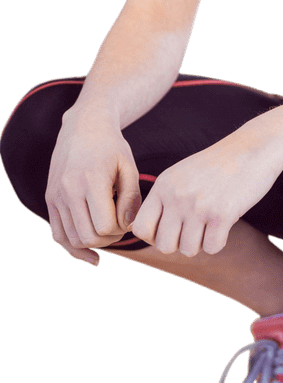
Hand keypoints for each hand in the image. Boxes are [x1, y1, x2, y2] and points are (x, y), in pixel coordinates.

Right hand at [45, 109, 141, 265]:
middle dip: (109, 239)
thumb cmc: (112, 147)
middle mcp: (69, 190)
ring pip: (73, 240)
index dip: (121, 229)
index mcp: (91, 180)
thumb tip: (128, 227)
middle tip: (120, 225)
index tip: (128, 217)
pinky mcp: (51, 199)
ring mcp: (56, 196)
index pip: (105, 226)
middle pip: (88, 237)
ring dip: (94, 242)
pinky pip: (58, 235)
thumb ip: (132, 199)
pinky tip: (93, 255)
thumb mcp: (129, 168)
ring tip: (108, 230)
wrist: (83, 127)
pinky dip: (74, 249)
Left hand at [131, 130, 282, 255]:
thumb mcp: (182, 175)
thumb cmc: (218, 166)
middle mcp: (176, 196)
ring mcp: (198, 205)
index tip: (171, 230)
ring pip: (188, 250)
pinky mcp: (222, 214)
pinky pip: (212, 248)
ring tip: (210, 225)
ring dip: (201, 244)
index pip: (140, 228)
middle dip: (179, 244)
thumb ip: (164, 199)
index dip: (153, 236)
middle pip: (163, 246)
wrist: (253, 148)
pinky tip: (224, 225)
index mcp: (163, 185)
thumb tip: (146, 233)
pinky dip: (219, 242)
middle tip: (194, 230)